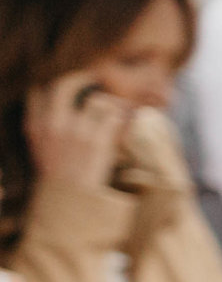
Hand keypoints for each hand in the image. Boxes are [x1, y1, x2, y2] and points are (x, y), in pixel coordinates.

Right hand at [24, 77, 128, 191]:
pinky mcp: (98, 141)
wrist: (69, 203)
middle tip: (95, 79)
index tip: (69, 83)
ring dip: (111, 103)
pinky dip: (124, 118)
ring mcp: (76, 132)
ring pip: (98, 100)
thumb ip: (46, 125)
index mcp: (35, 126)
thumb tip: (61, 104)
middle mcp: (53, 125)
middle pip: (66, 84)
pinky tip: (125, 124)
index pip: (39, 90)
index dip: (56, 84)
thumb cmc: (58, 176)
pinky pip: (116, 117)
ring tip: (117, 110)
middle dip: (83, 78)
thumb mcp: (41, 148)